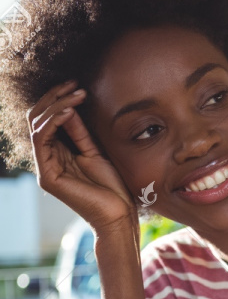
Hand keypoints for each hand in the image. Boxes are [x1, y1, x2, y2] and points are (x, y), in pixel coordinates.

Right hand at [28, 79, 135, 233]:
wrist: (119, 215)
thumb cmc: (113, 188)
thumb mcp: (96, 151)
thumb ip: (80, 132)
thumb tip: (69, 106)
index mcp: (57, 154)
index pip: (47, 118)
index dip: (59, 98)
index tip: (78, 84)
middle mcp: (47, 160)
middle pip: (37, 118)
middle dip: (55, 96)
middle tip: (75, 83)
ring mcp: (45, 168)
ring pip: (38, 124)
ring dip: (57, 104)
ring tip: (78, 93)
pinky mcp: (48, 176)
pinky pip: (42, 139)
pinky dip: (54, 120)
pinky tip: (70, 110)